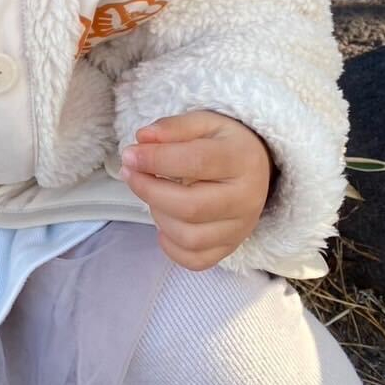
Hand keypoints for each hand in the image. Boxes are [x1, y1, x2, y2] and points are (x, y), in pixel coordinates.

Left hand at [120, 110, 272, 271]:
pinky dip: (170, 246)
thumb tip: (142, 138)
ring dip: (158, 216)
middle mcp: (247, 198)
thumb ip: (173, 128)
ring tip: (152, 194)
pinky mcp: (231, 247)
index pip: (196, 162)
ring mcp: (241, 228)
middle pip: (191, 207)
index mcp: (242, 160)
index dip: (156, 159)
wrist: (255, 168)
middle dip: (149, 190)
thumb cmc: (222, 143)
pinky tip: (163, 223)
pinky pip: (195, 260)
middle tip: (129, 173)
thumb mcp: (203, 124)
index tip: (129, 155)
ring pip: (190, 237)